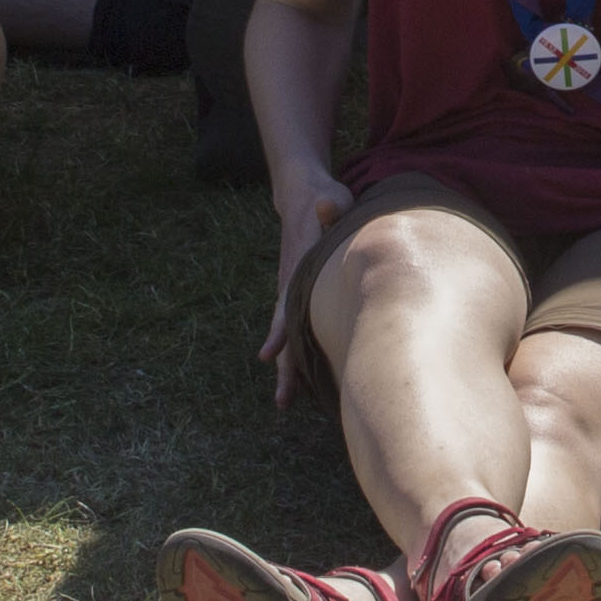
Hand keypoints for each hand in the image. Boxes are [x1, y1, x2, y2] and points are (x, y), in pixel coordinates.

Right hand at [258, 158, 355, 402]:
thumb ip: (329, 205)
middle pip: (284, 331)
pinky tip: (305, 379)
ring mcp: (294, 294)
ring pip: (289, 337)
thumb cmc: (323, 201)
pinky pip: (298, 331)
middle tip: (281, 401)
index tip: (270, 356)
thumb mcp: (328, 198)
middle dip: (284, 366)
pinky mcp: (302, 297)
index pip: (285, 305)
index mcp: (296, 269)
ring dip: (288, 369)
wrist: (306, 198)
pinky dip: (298, 355)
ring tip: (284, 402)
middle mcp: (290, 286)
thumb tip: (326, 205)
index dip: (279, 331)